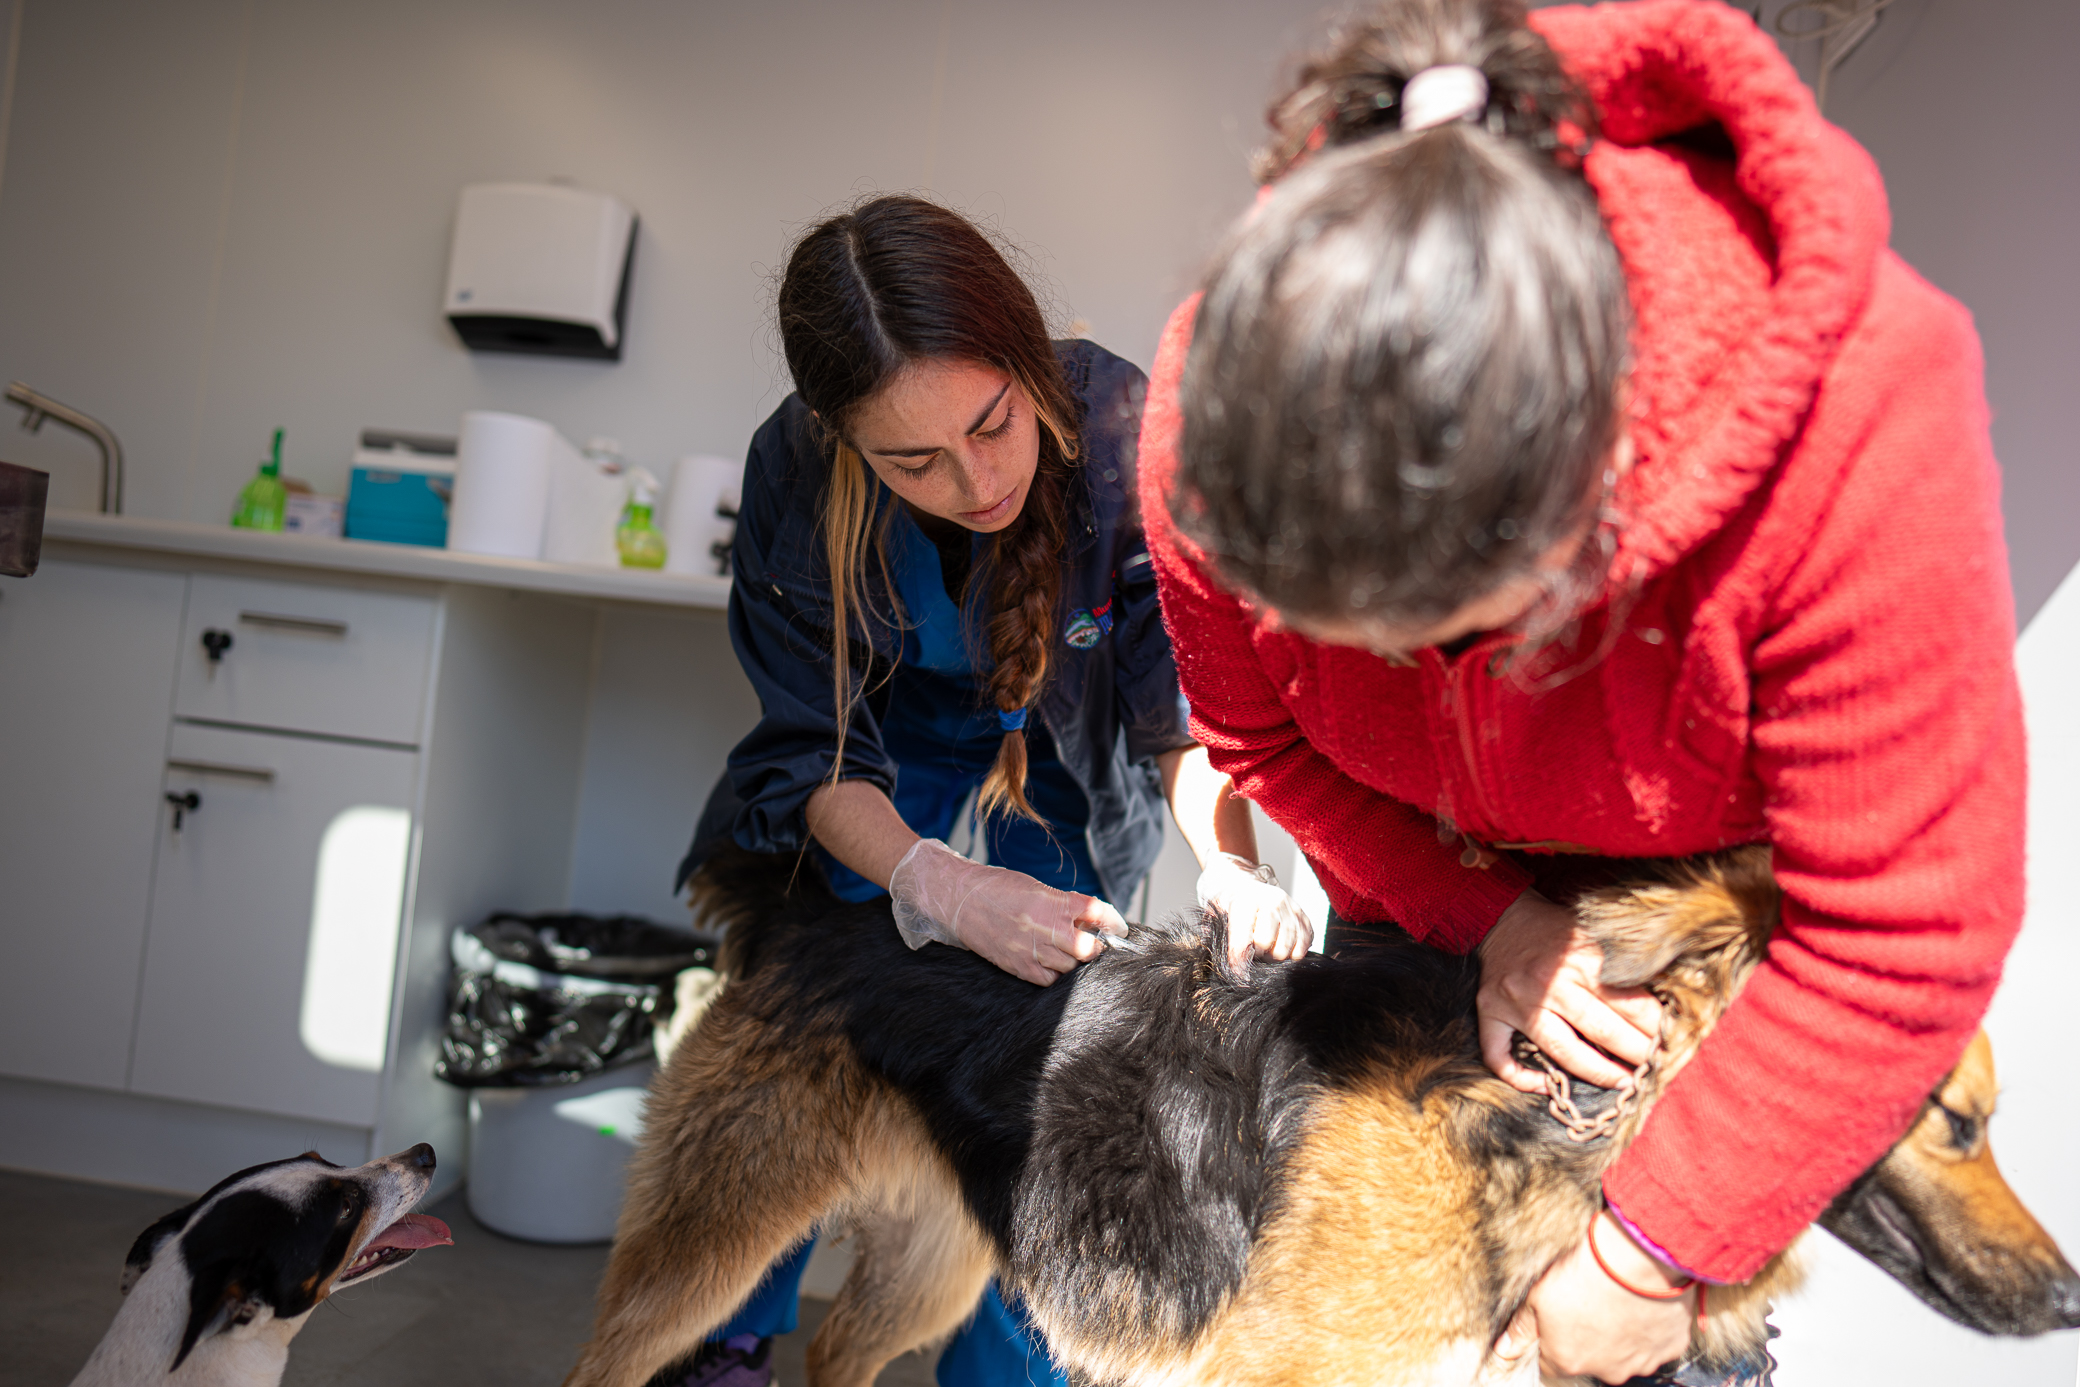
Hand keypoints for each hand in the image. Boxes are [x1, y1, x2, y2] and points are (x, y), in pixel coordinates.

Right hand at [887, 839, 1127, 984]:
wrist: (959, 898)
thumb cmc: (998, 887)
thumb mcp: (1036, 887)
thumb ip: (1064, 904)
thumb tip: (1090, 920)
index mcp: (1053, 902)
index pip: (1098, 913)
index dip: (1113, 922)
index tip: (1119, 927)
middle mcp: (1045, 927)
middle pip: (1089, 948)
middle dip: (1097, 947)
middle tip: (1097, 944)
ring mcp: (1031, 949)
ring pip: (1071, 967)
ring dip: (1076, 961)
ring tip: (1072, 954)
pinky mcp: (1018, 966)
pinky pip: (1049, 980)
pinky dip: (1056, 975)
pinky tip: (1053, 964)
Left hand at [1196, 853, 1312, 966]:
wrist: (1248, 885)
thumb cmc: (1231, 903)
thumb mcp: (1215, 911)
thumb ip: (1213, 931)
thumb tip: (1215, 953)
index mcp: (1247, 900)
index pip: (1244, 936)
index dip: (1239, 958)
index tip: (1236, 971)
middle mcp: (1272, 901)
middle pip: (1266, 944)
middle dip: (1257, 954)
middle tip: (1252, 951)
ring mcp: (1290, 908)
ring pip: (1285, 949)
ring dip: (1273, 956)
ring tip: (1266, 948)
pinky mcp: (1304, 916)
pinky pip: (1302, 947)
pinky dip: (1291, 954)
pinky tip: (1280, 946)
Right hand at [1478, 889, 1661, 1091]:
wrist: (1500, 914)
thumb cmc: (1556, 929)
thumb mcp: (1597, 934)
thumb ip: (1626, 965)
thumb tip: (1670, 996)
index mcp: (1582, 958)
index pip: (1631, 1004)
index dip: (1657, 1028)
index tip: (1672, 1042)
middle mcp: (1549, 982)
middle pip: (1604, 1031)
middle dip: (1638, 1054)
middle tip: (1658, 1069)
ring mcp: (1517, 1001)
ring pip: (1562, 1051)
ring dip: (1599, 1073)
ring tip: (1624, 1084)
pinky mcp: (1490, 1011)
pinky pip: (1500, 1056)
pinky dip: (1521, 1077)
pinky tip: (1546, 1086)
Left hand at [1524, 1209, 1693, 1382]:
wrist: (1635, 1259)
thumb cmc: (1582, 1275)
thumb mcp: (1537, 1297)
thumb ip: (1521, 1330)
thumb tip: (1502, 1352)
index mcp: (1568, 1362)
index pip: (1551, 1363)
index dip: (1552, 1340)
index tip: (1558, 1318)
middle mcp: (1606, 1372)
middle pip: (1590, 1359)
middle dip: (1588, 1337)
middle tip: (1590, 1301)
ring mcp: (1641, 1362)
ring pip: (1625, 1353)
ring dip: (1620, 1333)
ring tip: (1616, 1298)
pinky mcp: (1670, 1347)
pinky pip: (1657, 1342)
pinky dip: (1649, 1327)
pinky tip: (1642, 1301)